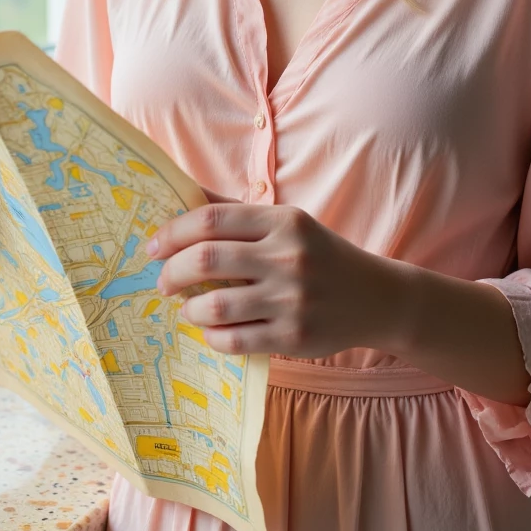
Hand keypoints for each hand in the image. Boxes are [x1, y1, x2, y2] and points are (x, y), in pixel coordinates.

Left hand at [150, 197, 398, 358]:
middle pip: (205, 258)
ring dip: (190, 309)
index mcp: (282, 221)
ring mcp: (291, 299)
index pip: (210, 220)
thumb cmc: (319, 255)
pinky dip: (212, 336)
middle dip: (172, 271)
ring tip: (189, 308)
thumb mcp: (286, 222)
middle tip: (164, 282)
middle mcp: (287, 256)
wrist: (376, 298)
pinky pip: (234, 340)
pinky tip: (213, 330)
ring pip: (214, 305)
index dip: (172, 233)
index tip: (154, 247)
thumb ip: (236, 211)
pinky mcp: (294, 337)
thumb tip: (182, 191)